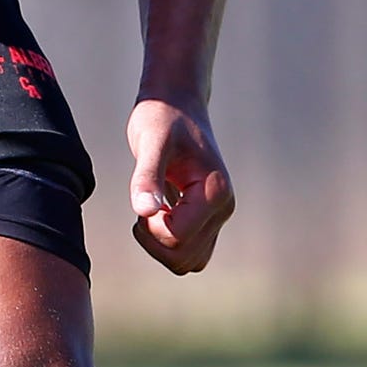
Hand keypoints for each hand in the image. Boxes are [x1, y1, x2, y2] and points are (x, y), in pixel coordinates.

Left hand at [124, 96, 234, 273]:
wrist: (175, 104)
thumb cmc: (162, 117)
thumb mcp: (150, 141)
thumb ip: (146, 176)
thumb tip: (143, 211)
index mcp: (215, 192)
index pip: (178, 238)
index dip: (150, 227)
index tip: (144, 196)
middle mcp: (223, 208)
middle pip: (183, 258)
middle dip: (154, 240)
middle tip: (144, 203)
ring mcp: (217, 215)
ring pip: (188, 262)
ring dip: (161, 245)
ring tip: (151, 208)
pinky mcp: (207, 218)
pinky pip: (190, 253)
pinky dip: (168, 243)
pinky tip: (157, 214)